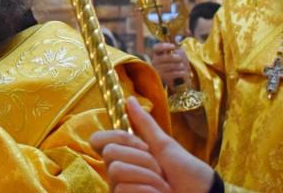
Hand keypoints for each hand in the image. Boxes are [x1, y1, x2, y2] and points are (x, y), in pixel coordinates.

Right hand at [90, 97, 214, 192]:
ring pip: (116, 170)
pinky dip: (147, 191)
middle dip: (143, 160)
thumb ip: (144, 123)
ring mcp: (118, 187)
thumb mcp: (165, 144)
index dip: (117, 137)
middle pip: (110, 153)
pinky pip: (123, 189)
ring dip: (147, 176)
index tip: (144, 145)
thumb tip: (129, 99)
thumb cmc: (185, 171)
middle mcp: (117, 170)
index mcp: (124, 154)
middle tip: (160, 169)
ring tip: (162, 185)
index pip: (97, 139)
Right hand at [151, 42, 190, 86]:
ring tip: (183, 67)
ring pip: (173, 66)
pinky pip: (175, 73)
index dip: (165, 46)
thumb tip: (177, 51)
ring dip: (182, 66)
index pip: (157, 48)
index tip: (173, 47)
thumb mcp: (178, 55)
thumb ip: (179, 51)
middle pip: (167, 57)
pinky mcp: (163, 78)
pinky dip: (183, 73)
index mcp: (157, 53)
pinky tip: (183, 73)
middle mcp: (155, 61)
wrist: (177, 79)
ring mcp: (158, 70)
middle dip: (178, 58)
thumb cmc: (177, 64)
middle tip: (181, 60)